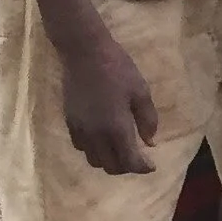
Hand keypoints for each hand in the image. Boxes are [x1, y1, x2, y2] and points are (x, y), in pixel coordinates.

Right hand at [59, 28, 157, 175]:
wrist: (84, 53)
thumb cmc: (118, 69)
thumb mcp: (141, 91)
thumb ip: (147, 120)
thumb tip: (150, 143)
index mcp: (117, 128)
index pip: (129, 161)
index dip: (142, 167)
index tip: (152, 166)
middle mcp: (96, 135)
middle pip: (110, 166)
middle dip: (126, 167)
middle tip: (137, 157)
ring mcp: (80, 130)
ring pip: (94, 160)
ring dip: (109, 161)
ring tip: (120, 150)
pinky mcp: (69, 122)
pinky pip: (81, 147)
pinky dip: (94, 150)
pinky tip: (102, 139)